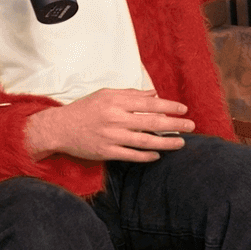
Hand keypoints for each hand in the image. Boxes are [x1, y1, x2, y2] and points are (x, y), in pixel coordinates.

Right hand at [24, 88, 195, 161]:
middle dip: (174, 125)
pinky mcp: (106, 152)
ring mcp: (111, 137)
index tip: (183, 109)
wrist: (60, 128)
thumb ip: (131, 94)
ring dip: (165, 143)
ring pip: (144, 141)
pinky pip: (131, 155)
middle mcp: (115, 119)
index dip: (169, 106)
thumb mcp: (106, 94)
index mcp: (116, 102)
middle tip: (191, 126)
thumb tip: (154, 94)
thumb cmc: (85, 108)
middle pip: (151, 122)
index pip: (149, 104)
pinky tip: (158, 155)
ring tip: (180, 143)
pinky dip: (146, 156)